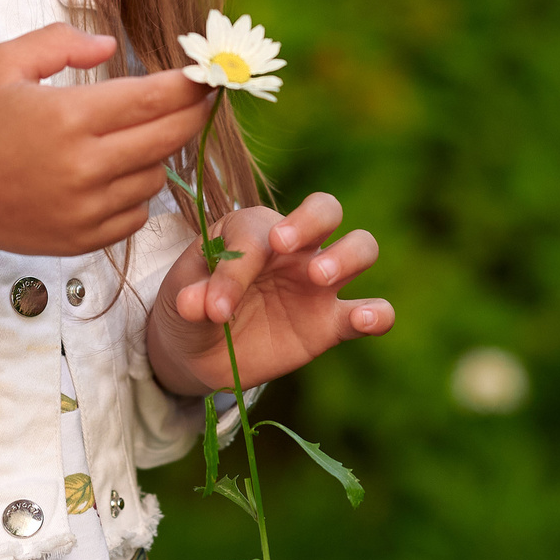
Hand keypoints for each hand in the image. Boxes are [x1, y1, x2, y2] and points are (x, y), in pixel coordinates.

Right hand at [0, 24, 208, 276]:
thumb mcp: (4, 63)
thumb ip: (58, 41)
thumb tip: (110, 45)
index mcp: (68, 117)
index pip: (154, 98)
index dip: (189, 85)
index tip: (206, 75)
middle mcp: (84, 166)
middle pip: (170, 137)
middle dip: (193, 114)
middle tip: (199, 99)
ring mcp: (87, 208)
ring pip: (157, 176)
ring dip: (157, 153)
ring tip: (132, 136)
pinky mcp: (86, 238)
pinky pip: (139, 213)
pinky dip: (137, 192)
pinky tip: (113, 174)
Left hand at [146, 192, 392, 397]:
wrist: (203, 350)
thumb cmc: (194, 307)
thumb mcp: (181, 302)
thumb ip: (191, 298)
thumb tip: (197, 304)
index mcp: (252, 228)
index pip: (255, 234)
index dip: (233, 270)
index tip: (213, 309)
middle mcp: (294, 248)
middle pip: (325, 209)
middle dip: (310, 219)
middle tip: (283, 246)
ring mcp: (319, 283)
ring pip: (361, 247)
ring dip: (346, 256)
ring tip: (319, 278)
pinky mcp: (333, 322)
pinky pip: (373, 311)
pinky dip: (377, 313)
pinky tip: (364, 319)